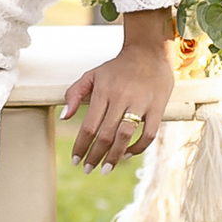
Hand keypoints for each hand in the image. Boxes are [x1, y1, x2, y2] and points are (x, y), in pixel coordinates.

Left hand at [61, 8, 174, 173]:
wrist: (149, 52)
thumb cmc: (118, 67)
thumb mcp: (92, 74)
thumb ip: (74, 93)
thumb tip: (64, 117)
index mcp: (103, 91)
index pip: (89, 125)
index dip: (81, 145)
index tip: (75, 160)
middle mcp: (121, 98)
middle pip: (106, 134)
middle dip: (95, 155)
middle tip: (87, 169)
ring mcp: (140, 104)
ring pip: (125, 136)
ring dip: (115, 156)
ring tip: (106, 168)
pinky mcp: (157, 108)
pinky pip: (148, 134)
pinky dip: (138, 148)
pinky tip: (127, 154)